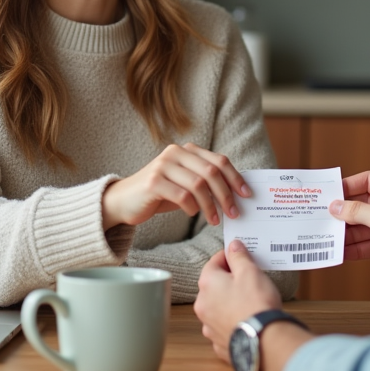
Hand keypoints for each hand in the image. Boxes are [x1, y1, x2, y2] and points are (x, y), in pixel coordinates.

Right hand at [102, 143, 250, 229]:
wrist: (123, 201)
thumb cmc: (159, 194)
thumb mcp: (185, 184)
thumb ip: (206, 182)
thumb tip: (236, 192)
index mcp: (187, 150)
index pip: (219, 160)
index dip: (235, 177)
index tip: (247, 194)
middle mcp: (175, 152)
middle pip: (211, 171)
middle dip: (226, 194)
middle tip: (234, 212)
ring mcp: (163, 165)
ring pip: (198, 184)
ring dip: (211, 205)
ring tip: (215, 220)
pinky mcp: (153, 181)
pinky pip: (182, 195)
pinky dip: (192, 207)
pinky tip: (193, 214)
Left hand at [195, 240, 283, 362]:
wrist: (263, 340)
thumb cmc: (256, 303)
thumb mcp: (250, 271)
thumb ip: (239, 256)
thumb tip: (233, 245)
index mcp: (207, 284)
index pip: (214, 262)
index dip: (228, 257)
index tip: (240, 256)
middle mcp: (202, 305)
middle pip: (214, 285)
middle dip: (229, 280)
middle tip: (249, 279)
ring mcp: (208, 326)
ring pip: (217, 307)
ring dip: (228, 302)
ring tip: (249, 302)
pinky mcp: (219, 342)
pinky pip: (223, 327)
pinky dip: (232, 322)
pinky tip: (246, 320)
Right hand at [329, 170, 369, 285]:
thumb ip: (356, 211)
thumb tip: (336, 207)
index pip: (368, 180)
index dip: (348, 186)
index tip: (329, 194)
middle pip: (364, 204)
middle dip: (345, 213)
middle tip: (323, 218)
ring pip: (366, 226)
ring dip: (348, 232)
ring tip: (328, 237)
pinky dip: (357, 247)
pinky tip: (342, 251)